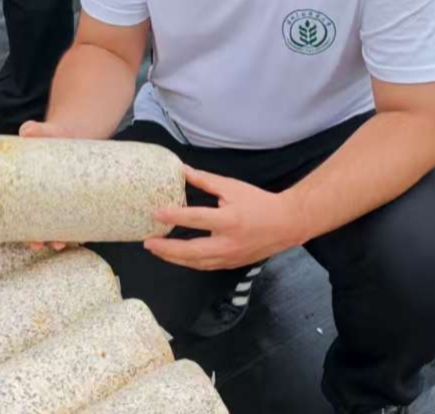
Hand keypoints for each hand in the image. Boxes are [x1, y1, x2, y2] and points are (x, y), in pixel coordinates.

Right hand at [18, 118, 79, 250]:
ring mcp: (63, 200)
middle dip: (46, 240)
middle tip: (50, 244)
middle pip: (42, 228)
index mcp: (29, 191)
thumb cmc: (50, 136)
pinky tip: (85, 237)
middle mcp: (44, 200)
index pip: (23, 219)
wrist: (72, 133)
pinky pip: (80, 217)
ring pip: (61, 227)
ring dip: (62, 238)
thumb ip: (35, 131)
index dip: (26, 234)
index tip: (31, 242)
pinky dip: (82, 230)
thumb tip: (27, 131)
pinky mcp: (79, 196)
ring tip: (66, 243)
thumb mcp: (42, 133)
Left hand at [144, 166, 307, 270]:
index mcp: (229, 221)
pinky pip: (204, 266)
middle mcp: (228, 243)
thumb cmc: (259, 202)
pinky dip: (188, 262)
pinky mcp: (231, 264)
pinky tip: (177, 256)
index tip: (155, 213)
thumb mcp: (232, 187)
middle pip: (190, 251)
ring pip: (195, 263)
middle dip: (166, 249)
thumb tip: (182, 170)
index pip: (195, 219)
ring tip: (157, 250)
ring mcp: (230, 257)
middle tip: (148, 242)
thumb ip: (205, 181)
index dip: (173, 216)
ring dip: (174, 258)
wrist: (286, 224)